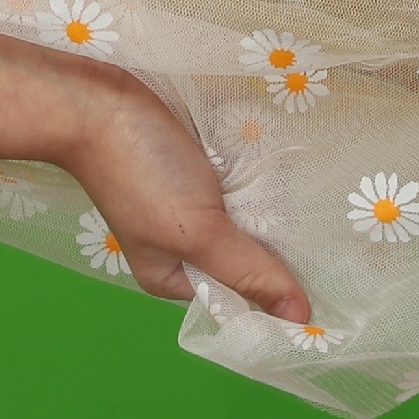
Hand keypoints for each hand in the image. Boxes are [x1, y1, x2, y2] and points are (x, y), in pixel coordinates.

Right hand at [48, 62, 307, 319]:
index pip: (240, 292)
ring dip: (269, 203)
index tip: (322, 269)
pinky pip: (236, 183)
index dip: (279, 282)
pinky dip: (255, 175)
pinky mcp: (190, 168)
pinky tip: (277, 165)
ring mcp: (185, 204)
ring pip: (244, 215)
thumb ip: (248, 272)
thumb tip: (301, 320)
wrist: (96, 99)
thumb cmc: (140, 171)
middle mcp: (179, 245)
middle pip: (245, 253)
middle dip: (275, 238)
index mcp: (172, 275)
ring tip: (305, 192)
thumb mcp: (198, 231)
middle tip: (318, 226)